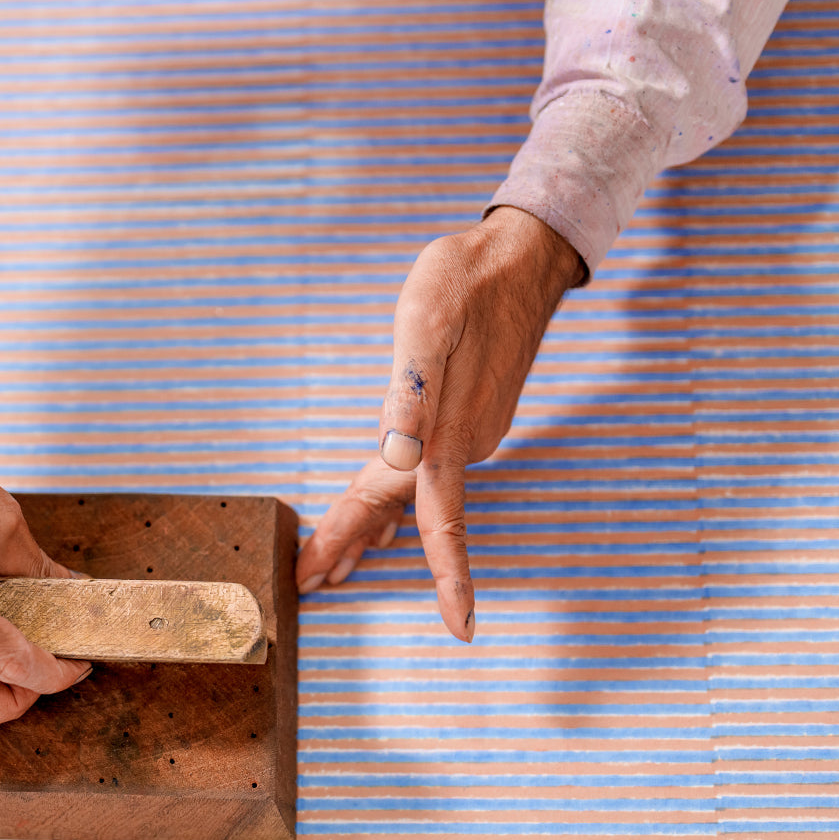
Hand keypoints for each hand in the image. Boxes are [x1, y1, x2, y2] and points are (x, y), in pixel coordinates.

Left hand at [295, 206, 583, 640]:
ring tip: (341, 564)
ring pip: (414, 499)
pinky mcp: (473, 421)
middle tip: (313, 582)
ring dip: (376, 530)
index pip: (390, 504)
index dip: (349, 540)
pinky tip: (392, 517)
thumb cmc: (467, 280)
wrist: (525, 257)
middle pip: (400, 514)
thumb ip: (412, 392)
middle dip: (355, 548)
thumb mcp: (428, 321)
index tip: (322, 582)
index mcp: (442, 434)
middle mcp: (459, 447)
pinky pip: (429, 479)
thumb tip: (399, 457)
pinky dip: (401, 502)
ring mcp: (470, 437)